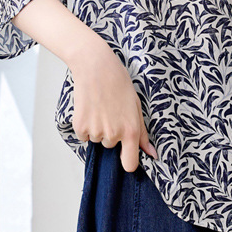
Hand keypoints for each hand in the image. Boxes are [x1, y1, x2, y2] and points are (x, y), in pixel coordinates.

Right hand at [70, 36, 157, 172]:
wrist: (95, 66)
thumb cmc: (118, 83)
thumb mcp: (136, 106)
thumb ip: (142, 133)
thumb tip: (152, 154)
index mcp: (131, 130)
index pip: (129, 164)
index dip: (127, 161)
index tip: (125, 154)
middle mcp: (113, 134)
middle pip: (111, 146)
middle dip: (111, 132)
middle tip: (111, 111)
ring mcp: (95, 131)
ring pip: (97, 139)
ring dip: (98, 128)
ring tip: (100, 106)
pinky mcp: (80, 126)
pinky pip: (83, 136)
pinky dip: (85, 125)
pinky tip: (89, 108)